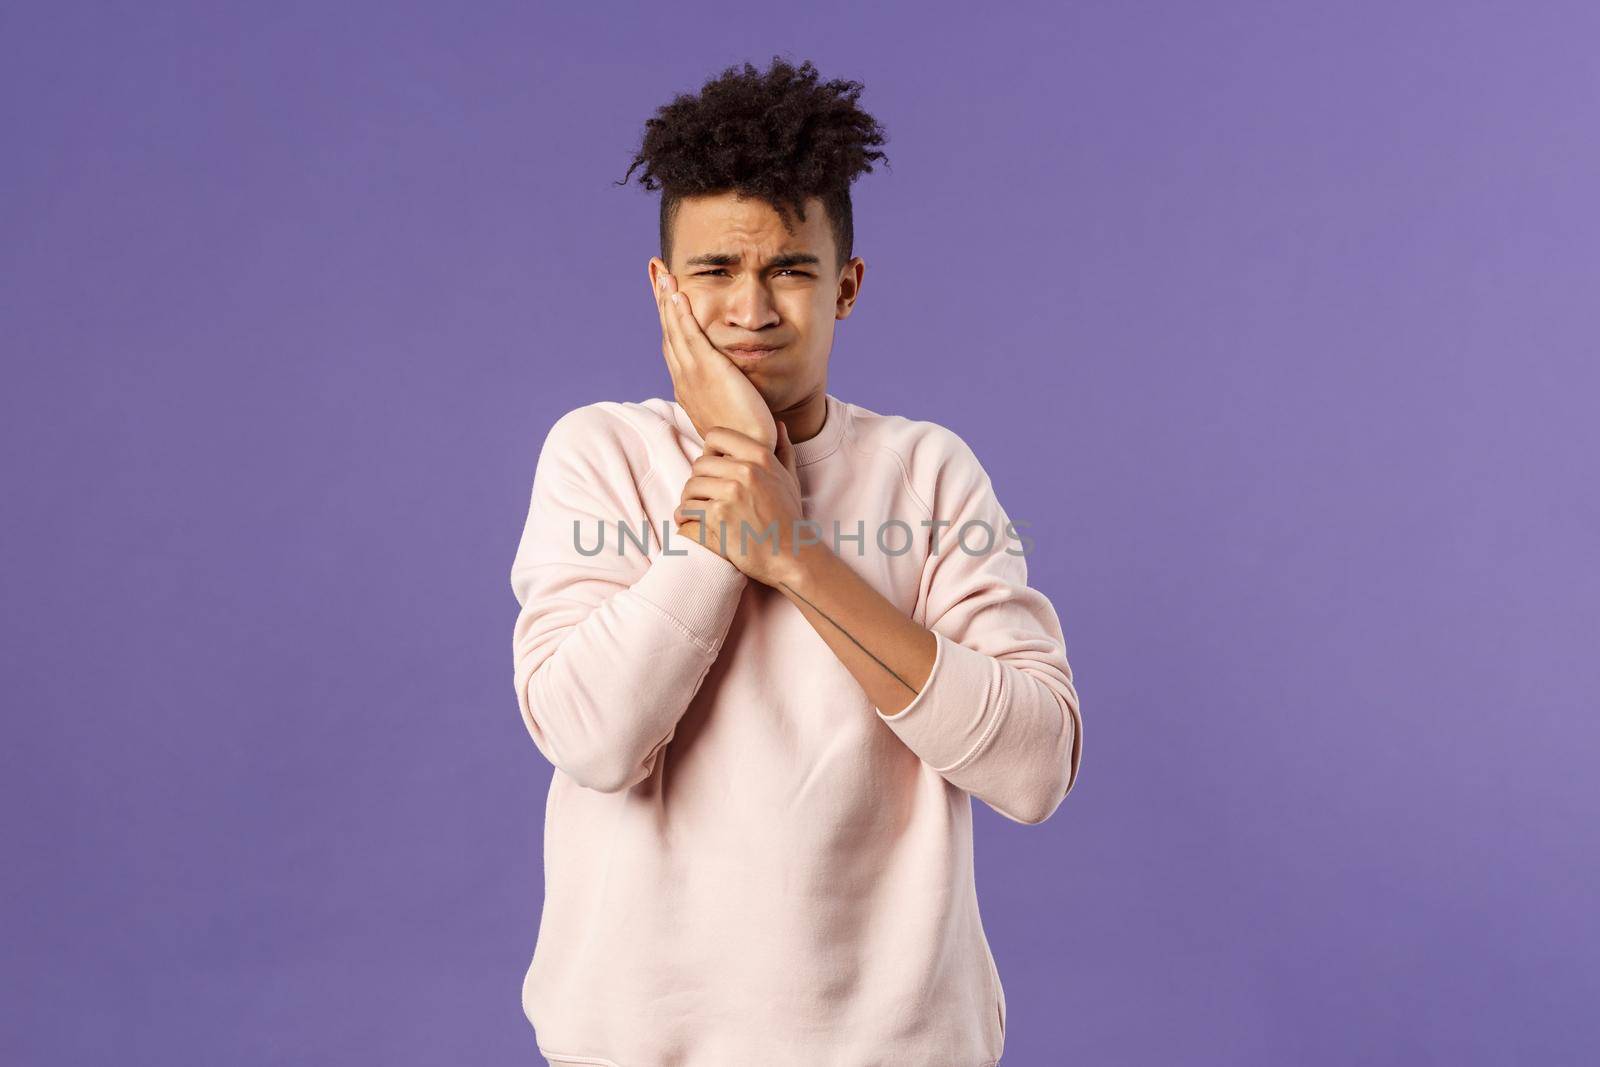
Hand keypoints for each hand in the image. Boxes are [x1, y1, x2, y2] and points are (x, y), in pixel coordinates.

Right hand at [651, 261, 777, 448]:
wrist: (748, 451)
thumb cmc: (745, 437)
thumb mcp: (731, 410)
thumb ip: (728, 393)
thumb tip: (736, 387)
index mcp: (688, 388)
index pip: (674, 346)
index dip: (668, 319)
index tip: (666, 297)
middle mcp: (684, 380)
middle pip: (668, 332)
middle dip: (661, 301)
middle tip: (656, 272)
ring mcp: (692, 376)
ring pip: (674, 331)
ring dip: (667, 300)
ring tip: (663, 273)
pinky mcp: (706, 372)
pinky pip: (690, 337)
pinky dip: (681, 315)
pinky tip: (678, 295)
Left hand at [673, 422, 810, 587]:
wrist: (791, 555)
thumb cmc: (790, 518)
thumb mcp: (791, 479)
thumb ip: (783, 450)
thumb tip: (780, 425)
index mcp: (760, 456)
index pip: (716, 436)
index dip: (708, 450)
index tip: (710, 467)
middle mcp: (746, 470)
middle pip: (700, 464)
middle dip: (697, 480)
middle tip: (699, 494)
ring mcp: (731, 493)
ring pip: (691, 486)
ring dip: (688, 499)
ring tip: (692, 509)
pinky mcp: (718, 516)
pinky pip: (687, 509)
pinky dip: (684, 517)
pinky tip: (688, 522)